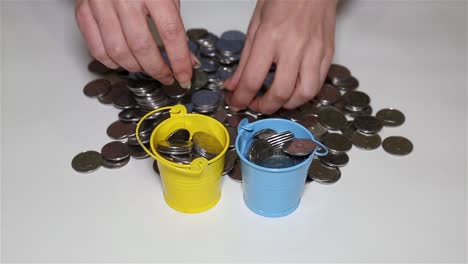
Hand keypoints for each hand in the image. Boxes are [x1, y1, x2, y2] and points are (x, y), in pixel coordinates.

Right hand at [75, 0, 197, 87]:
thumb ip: (176, 28)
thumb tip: (187, 61)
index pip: (171, 33)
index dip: (179, 60)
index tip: (184, 75)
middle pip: (142, 47)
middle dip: (157, 69)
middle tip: (166, 76)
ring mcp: (100, 3)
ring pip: (118, 52)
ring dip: (136, 68)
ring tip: (146, 68)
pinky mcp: (83, 10)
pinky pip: (96, 48)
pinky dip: (112, 62)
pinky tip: (124, 62)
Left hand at [224, 0, 336, 113]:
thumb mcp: (255, 24)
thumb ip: (244, 59)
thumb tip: (233, 85)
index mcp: (270, 37)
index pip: (252, 80)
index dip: (241, 98)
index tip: (236, 102)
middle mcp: (294, 46)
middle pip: (280, 93)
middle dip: (264, 107)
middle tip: (255, 105)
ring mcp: (314, 51)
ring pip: (304, 94)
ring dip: (287, 105)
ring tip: (276, 100)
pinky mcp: (328, 53)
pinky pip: (318, 83)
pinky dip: (304, 93)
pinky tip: (293, 90)